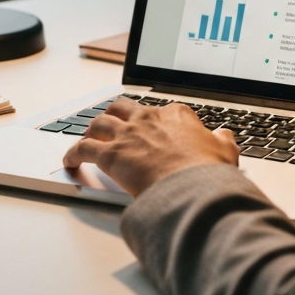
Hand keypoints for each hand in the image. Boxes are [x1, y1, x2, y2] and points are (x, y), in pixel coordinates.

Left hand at [62, 98, 238, 196]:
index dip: (154, 119)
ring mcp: (128, 134)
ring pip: (100, 122)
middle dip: (116, 114)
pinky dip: (73, 153)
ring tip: (87, 138)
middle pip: (124, 107)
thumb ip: (223, 140)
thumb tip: (224, 134)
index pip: (161, 110)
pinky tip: (69, 160)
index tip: (152, 127)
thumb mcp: (225, 151)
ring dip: (91, 130)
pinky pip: (83, 149)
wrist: (192, 187)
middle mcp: (149, 118)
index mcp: (176, 115)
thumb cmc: (207, 172)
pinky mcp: (111, 154)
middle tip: (112, 124)